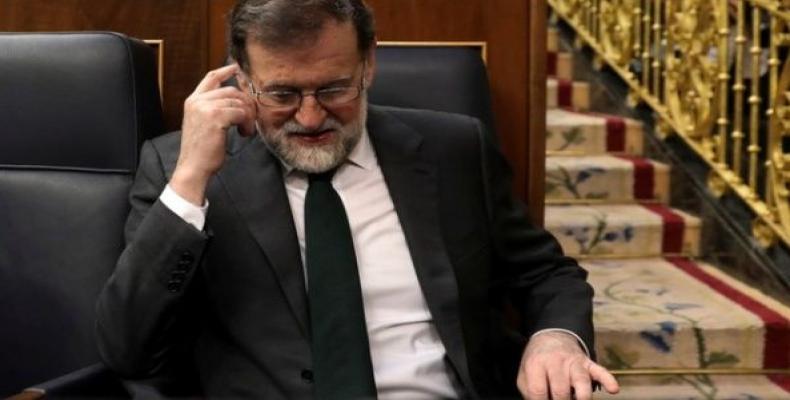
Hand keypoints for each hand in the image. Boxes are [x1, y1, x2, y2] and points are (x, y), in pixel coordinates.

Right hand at [171, 64, 256, 204]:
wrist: (193, 168)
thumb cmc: (201, 150)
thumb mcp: (204, 124)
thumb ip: (213, 108)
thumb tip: (236, 100)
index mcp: (193, 101)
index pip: (211, 78)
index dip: (226, 71)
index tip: (237, 68)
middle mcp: (197, 101)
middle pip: (232, 91)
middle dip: (246, 104)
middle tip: (249, 120)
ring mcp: (205, 108)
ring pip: (238, 102)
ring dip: (248, 117)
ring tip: (245, 130)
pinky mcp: (215, 117)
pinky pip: (241, 113)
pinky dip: (247, 124)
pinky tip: (243, 134)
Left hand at [517, 331, 618, 399]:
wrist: (551, 337)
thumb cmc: (537, 362)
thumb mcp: (525, 374)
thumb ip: (530, 392)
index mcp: (536, 364)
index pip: (538, 391)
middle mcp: (555, 362)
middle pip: (561, 390)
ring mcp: (573, 362)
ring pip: (581, 381)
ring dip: (582, 398)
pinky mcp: (587, 363)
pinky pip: (600, 371)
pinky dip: (608, 380)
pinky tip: (612, 389)